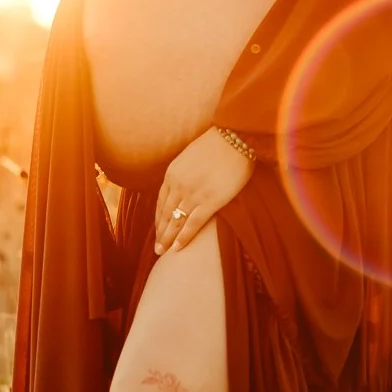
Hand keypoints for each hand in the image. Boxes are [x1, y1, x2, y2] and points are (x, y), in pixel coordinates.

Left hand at [152, 126, 252, 254]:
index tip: (158, 229)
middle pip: (166, 214)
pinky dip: (184, 237)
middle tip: (157, 248)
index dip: (158, 218)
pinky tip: (178, 248)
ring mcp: (193, 195)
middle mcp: (178, 186)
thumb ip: (184, 172)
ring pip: (176, 222)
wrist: (234, 139)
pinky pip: (192, 224)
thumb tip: (185, 182)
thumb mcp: (191, 156)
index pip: (161, 201)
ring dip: (168, 239)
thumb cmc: (217, 145)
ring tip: (163, 252)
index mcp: (172, 174)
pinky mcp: (210, 202)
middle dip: (160, 233)